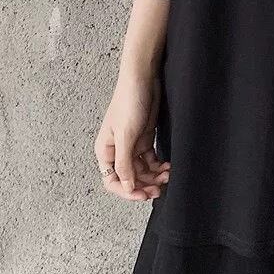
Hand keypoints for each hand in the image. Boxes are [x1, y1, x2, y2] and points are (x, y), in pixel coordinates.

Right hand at [94, 73, 170, 200]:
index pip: (113, 181)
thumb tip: (127, 187)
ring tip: (168, 175)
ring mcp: (131, 145)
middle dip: (144, 184)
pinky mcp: (144, 138)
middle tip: (160, 188)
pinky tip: (168, 166)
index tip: (144, 194)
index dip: (127, 191)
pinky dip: (158, 165)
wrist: (143, 79)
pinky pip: (150, 159)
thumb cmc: (129, 102)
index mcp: (105, 151)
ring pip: (142, 170)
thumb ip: (125, 163)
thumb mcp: (126, 135)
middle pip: (129, 178)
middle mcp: (117, 151)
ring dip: (154, 176)